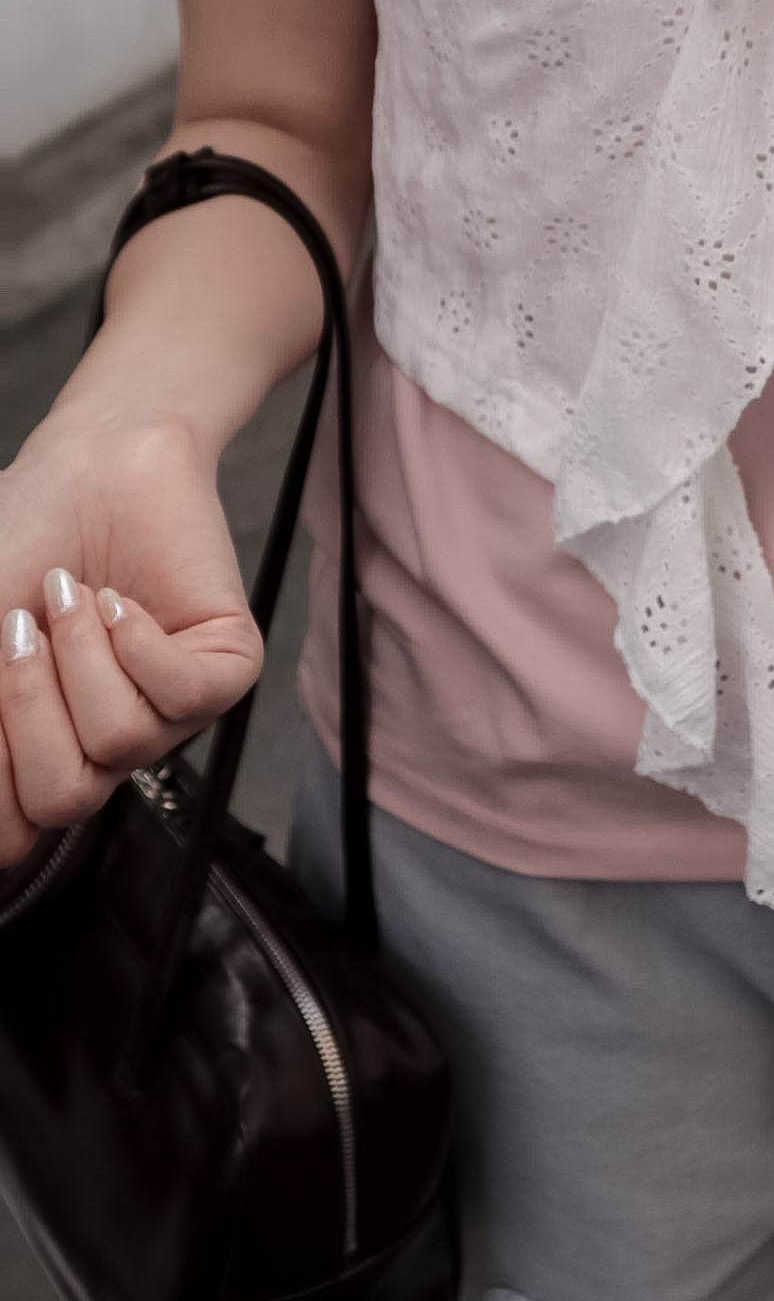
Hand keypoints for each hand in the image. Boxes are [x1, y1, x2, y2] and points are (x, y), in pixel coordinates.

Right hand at [0, 412, 261, 868]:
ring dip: (80, 655)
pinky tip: (121, 601)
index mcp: (39, 749)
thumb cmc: (20, 543)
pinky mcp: (226, 669)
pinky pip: (182, 695)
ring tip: (73, 596)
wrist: (87, 466)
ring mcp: (168, 713)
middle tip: (20, 629)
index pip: (14, 834)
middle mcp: (104, 744)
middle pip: (62, 799)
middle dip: (24, 709)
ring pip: (120, 741)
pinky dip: (137, 642)